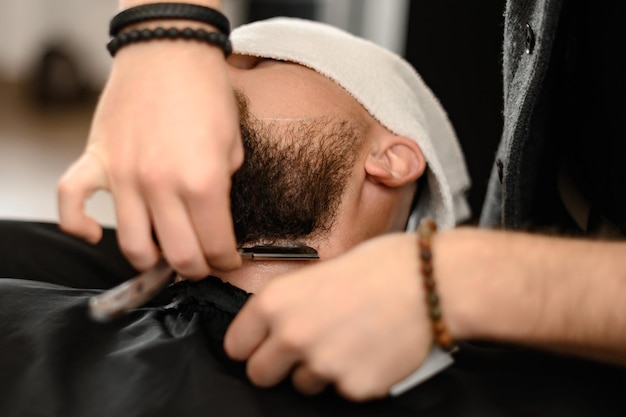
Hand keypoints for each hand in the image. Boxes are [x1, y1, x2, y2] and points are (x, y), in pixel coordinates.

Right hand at [58, 42, 242, 277]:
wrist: (169, 51)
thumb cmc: (206, 94)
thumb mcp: (235, 146)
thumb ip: (223, 189)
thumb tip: (214, 219)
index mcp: (202, 182)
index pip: (215, 246)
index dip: (226, 261)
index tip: (228, 261)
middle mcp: (161, 185)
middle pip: (178, 256)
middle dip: (196, 268)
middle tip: (203, 264)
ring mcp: (124, 175)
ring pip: (133, 245)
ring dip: (152, 260)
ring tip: (165, 253)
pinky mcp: (98, 160)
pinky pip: (72, 203)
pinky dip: (79, 226)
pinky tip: (95, 233)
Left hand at [224, 233, 433, 400]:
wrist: (431, 280)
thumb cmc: (381, 266)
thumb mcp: (319, 272)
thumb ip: (291, 304)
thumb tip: (277, 326)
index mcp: (276, 302)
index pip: (235, 345)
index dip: (250, 345)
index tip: (260, 345)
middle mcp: (292, 336)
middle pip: (259, 374)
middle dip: (278, 365)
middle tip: (304, 349)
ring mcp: (323, 365)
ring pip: (302, 385)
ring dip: (318, 371)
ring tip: (349, 341)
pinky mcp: (354, 387)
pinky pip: (341, 390)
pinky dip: (353, 376)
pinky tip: (370, 350)